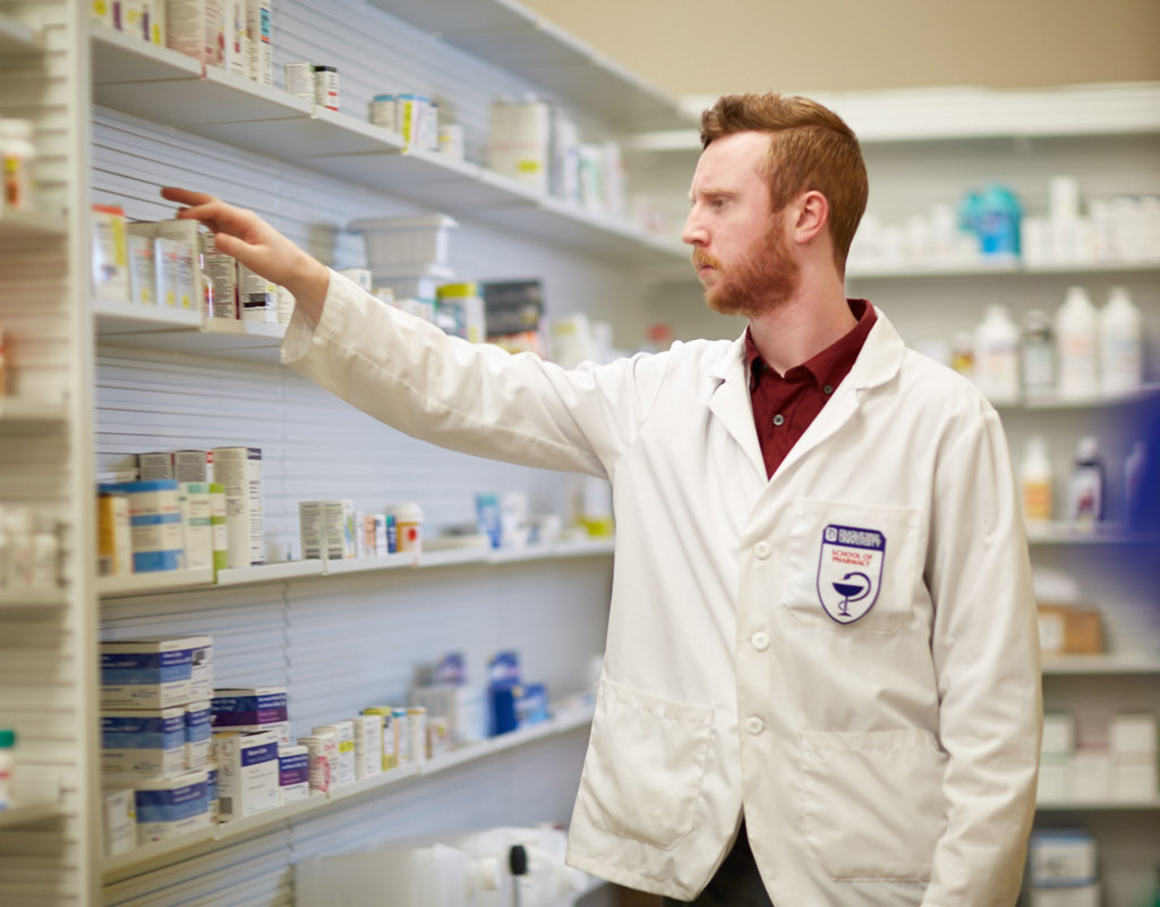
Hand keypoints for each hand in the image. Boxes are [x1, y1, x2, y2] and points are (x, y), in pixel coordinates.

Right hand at [160, 187, 329, 323]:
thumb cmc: (281, 263)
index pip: (215, 210)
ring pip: (210, 211)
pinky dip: (199, 219)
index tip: (180, 217)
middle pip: (209, 202)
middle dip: (186, 196)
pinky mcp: (237, 234)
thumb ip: (235, 248)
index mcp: (245, 220)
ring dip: (190, 205)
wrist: (295, 269)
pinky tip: (188, 220)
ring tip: (169, 201)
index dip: (196, 212)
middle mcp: (240, 219)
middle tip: (165, 192)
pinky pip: (214, 223)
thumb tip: (215, 238)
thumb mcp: (257, 258)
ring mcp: (238, 225)